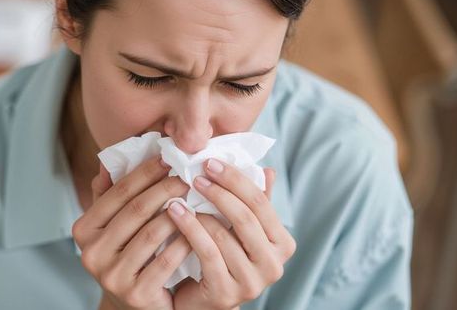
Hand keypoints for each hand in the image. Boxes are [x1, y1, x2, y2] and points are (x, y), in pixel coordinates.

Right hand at [73, 155, 193, 309]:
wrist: (137, 303)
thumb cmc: (129, 253)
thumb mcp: (114, 223)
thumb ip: (109, 194)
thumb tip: (108, 162)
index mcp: (84, 229)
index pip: (118, 192)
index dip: (146, 172)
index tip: (169, 157)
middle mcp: (92, 253)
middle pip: (136, 210)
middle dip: (166, 188)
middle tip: (189, 176)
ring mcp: (111, 276)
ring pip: (152, 233)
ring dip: (179, 213)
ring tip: (197, 199)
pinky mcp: (135, 294)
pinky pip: (166, 261)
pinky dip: (185, 242)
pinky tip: (201, 230)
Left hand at [168, 159, 296, 309]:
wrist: (202, 299)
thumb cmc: (223, 256)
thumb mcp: (241, 228)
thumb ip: (254, 202)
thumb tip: (267, 169)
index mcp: (282, 244)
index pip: (260, 202)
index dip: (235, 179)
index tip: (210, 162)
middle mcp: (274, 265)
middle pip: (246, 217)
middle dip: (218, 191)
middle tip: (195, 175)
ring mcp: (252, 283)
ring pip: (224, 234)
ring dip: (198, 209)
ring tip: (178, 193)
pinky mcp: (226, 294)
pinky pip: (206, 252)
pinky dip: (189, 228)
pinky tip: (174, 212)